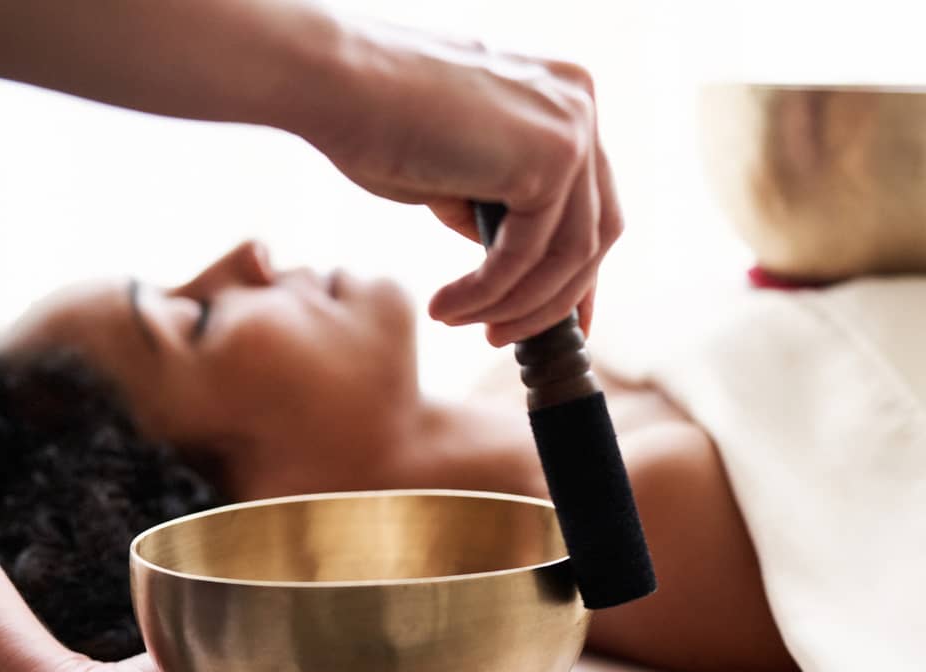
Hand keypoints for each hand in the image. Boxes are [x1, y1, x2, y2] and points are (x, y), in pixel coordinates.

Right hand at [303, 25, 622, 345]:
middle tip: (503, 336)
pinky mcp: (551, 157)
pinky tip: (447, 308)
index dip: (578, 273)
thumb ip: (497, 206)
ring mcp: (572, 128)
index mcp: (563, 98)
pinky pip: (528, 255)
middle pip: (596, 232)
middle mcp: (579, 104)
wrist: (329, 81)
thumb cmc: (373, 118)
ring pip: (570, 254)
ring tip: (468, 326)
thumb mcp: (457, 170)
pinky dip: (489, 293)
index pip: (592, 205)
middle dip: (554, 298)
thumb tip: (515, 261)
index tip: (565, 324)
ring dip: (518, 305)